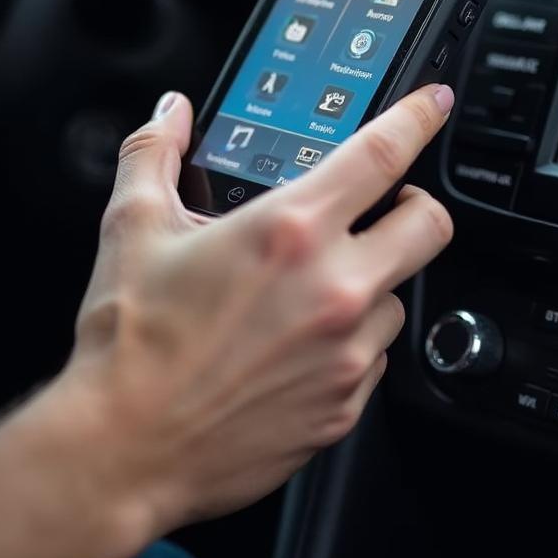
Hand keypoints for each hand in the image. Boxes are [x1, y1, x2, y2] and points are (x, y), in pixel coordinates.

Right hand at [61, 83, 454, 536]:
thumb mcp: (134, 229)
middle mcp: (335, 287)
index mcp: (291, 231)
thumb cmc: (131, 345)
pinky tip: (299, 345)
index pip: (383, 153)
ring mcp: (348, 350)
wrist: (124, 453)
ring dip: (371, 283)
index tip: (433, 104)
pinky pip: (374, 355)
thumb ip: (155, 154)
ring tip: (311, 293)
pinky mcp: (347, 404)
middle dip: (414, 204)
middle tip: (380, 209)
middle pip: (429, 223)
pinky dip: (350, 342)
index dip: (419, 118)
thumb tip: (170, 114)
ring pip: (399, 294)